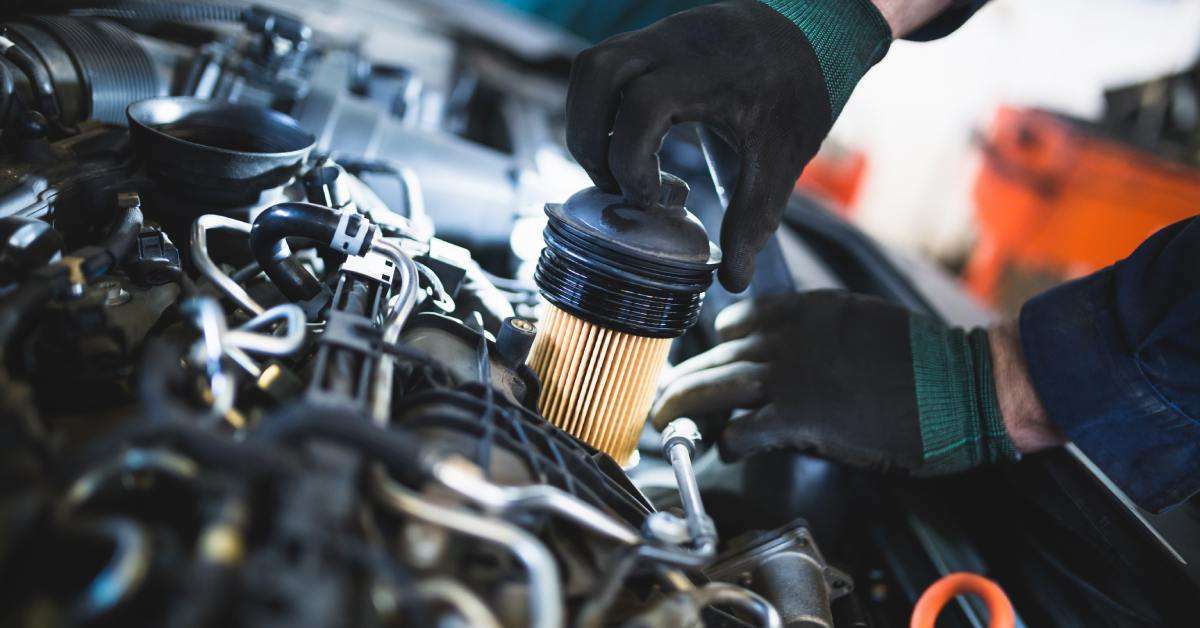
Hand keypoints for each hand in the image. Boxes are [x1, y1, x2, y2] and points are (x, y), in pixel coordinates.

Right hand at [565, 1, 841, 291]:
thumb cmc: (799, 90)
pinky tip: (625, 139)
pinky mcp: (653, 37)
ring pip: (591, 67)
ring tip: (611, 163)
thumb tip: (731, 279)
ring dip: (586, 120)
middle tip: (614, 184)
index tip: (651, 197)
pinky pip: (603, 65)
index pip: (642, 106)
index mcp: (709, 73)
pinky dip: (599, 105)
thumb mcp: (782, 159)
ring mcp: (660, 34)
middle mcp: (676, 44)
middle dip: (590, 139)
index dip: (631, 159)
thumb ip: (754, 219)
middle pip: (597, 75)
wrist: (814, 30)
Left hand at [651, 291, 1060, 473]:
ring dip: (683, 406)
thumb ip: (822, 333)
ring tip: (664, 423)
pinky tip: (723, 449)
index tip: (705, 362)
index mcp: (806, 310)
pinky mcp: (801, 417)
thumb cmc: (927, 362)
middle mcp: (789, 337)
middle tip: (663, 399)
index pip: (738, 322)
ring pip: (715, 388)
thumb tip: (795, 356)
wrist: (965, 385)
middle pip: (716, 357)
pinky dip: (727, 441)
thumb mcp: (866, 324)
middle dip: (684, 380)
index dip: (715, 347)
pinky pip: (744, 430)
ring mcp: (791, 376)